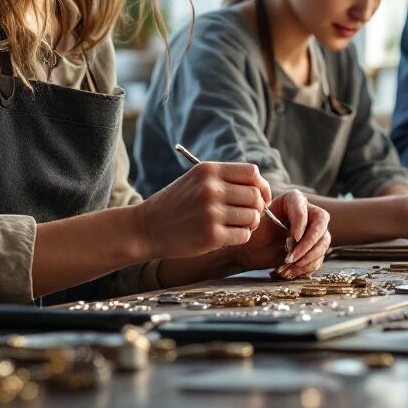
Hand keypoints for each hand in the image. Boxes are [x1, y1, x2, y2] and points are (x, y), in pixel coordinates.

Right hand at [133, 162, 269, 258]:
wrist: (146, 228)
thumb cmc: (175, 204)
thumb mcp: (195, 180)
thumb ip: (224, 179)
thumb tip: (260, 188)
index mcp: (208, 171)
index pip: (252, 173)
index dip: (261, 185)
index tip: (260, 196)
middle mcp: (211, 189)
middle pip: (256, 196)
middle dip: (257, 207)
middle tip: (248, 215)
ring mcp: (211, 213)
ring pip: (253, 217)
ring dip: (250, 224)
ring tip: (236, 225)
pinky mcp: (211, 236)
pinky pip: (243, 235)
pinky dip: (241, 237)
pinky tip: (228, 235)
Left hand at [233, 190, 330, 278]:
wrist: (254, 250)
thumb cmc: (256, 233)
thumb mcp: (259, 225)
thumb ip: (274, 226)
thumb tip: (294, 238)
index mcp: (294, 200)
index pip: (303, 210)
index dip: (300, 225)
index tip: (291, 239)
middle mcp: (309, 213)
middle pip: (320, 227)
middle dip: (307, 246)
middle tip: (290, 258)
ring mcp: (315, 232)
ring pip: (322, 245)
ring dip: (305, 261)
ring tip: (285, 269)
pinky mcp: (316, 248)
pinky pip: (318, 260)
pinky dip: (304, 269)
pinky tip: (288, 272)